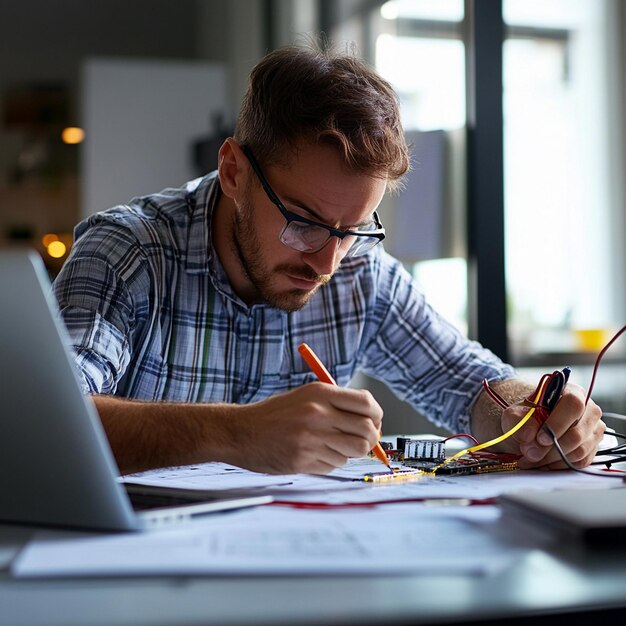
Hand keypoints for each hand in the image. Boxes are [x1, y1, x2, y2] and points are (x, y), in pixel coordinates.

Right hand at [225, 382, 383, 474]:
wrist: (241, 432)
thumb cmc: (276, 414)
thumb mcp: (305, 396)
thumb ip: (336, 405)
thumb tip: (372, 422)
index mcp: (320, 393)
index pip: (366, 403)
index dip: (377, 415)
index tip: (375, 421)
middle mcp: (318, 413)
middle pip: (367, 431)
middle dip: (371, 439)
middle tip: (363, 441)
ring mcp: (311, 438)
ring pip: (353, 452)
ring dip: (349, 453)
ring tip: (332, 446)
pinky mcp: (304, 460)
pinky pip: (334, 465)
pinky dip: (331, 462)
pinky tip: (314, 454)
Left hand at [501, 382, 604, 469]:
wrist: (529, 428)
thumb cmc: (526, 417)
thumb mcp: (515, 414)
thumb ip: (519, 421)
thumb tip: (528, 435)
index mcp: (571, 391)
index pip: (572, 405)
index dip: (557, 424)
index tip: (540, 439)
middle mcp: (588, 410)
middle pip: (577, 433)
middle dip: (550, 448)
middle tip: (530, 454)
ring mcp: (593, 430)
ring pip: (579, 450)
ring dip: (552, 459)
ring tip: (531, 459)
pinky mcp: (593, 447)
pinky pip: (580, 461)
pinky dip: (559, 465)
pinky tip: (543, 463)